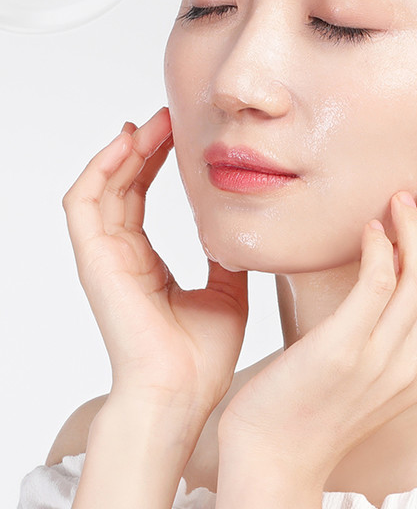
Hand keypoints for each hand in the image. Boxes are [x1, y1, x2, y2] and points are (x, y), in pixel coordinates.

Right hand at [62, 106, 247, 419]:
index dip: (156, 161)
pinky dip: (101, 168)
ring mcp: (103, 258)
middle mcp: (119, 257)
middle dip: (143, 146)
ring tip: (153, 122)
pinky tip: (128, 143)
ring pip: (101, 186)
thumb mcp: (227, 293)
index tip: (180, 133)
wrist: (181, 393)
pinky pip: (83, 202)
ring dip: (124, 150)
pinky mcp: (94, 261)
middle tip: (170, 114)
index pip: (141, 197)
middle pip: (121, 184)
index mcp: (144, 265)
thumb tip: (242, 229)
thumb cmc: (201, 358)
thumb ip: (226, 259)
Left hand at [217, 175, 416, 481]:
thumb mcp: (370, 370)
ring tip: (401, 195)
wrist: (271, 460)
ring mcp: (383, 361)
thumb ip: (393, 328)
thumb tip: (400, 265)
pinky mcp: (343, 352)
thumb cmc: (311, 409)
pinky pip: (377, 285)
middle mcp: (416, 368)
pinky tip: (369, 226)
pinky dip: (380, 247)